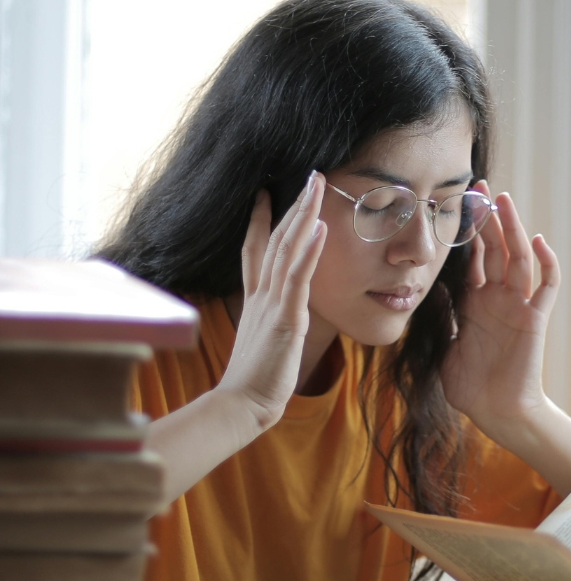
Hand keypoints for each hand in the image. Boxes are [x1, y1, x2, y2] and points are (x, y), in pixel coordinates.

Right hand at [217, 173, 326, 430]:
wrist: (241, 404)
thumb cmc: (255, 379)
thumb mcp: (262, 341)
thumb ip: (268, 321)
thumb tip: (276, 316)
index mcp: (256, 299)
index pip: (256, 250)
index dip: (261, 220)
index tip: (265, 194)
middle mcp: (262, 294)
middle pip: (276, 239)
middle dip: (294, 205)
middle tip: (309, 176)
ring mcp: (272, 304)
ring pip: (287, 249)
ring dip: (303, 215)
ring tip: (316, 186)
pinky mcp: (285, 319)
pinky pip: (298, 279)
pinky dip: (308, 251)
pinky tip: (319, 228)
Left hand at [441, 182, 559, 438]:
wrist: (495, 412)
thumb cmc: (469, 384)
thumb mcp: (444, 344)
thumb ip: (439, 316)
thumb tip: (425, 287)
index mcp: (474, 302)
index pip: (472, 257)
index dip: (467, 231)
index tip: (456, 204)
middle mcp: (497, 298)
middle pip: (496, 248)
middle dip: (489, 218)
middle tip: (480, 187)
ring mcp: (517, 306)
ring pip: (518, 258)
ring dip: (513, 229)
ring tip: (504, 201)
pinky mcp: (534, 319)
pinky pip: (546, 287)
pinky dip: (546, 263)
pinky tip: (537, 242)